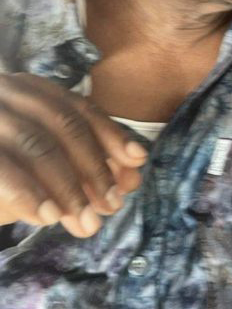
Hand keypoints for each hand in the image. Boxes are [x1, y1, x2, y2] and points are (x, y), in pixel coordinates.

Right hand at [0, 73, 147, 237]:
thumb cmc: (5, 169)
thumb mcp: (47, 170)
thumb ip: (87, 169)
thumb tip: (134, 177)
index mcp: (29, 90)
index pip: (79, 108)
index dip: (111, 134)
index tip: (138, 160)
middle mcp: (6, 90)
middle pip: (64, 123)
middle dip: (94, 166)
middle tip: (112, 205)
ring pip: (36, 143)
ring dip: (67, 185)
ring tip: (86, 221)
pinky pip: (3, 166)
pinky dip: (28, 192)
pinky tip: (48, 217)